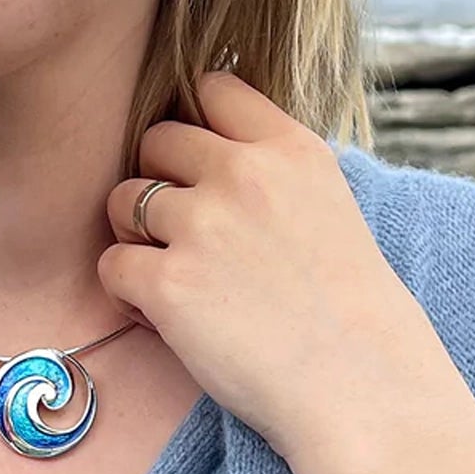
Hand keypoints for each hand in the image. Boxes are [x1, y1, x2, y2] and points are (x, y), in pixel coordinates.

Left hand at [99, 71, 474, 473]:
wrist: (362, 387)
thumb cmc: (349, 312)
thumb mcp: (328, 207)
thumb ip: (272, 172)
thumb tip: (205, 154)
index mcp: (291, 149)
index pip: (213, 86)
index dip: (195, 122)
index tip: (202, 164)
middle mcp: (244, 173)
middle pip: (156, 139)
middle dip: (160, 181)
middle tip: (187, 234)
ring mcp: (202, 225)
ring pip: (123, 199)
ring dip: (137, 236)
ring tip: (177, 278)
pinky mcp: (169, 282)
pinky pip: (111, 265)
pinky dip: (128, 293)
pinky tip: (167, 318)